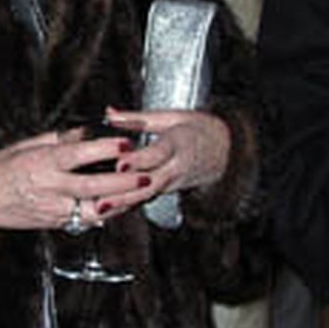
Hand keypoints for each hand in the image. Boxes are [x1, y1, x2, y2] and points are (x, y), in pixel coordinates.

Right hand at [0, 129, 154, 231]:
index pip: (79, 155)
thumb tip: (86, 132)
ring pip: (94, 210)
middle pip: (93, 187)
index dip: (105, 149)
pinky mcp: (54, 223)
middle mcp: (49, 188)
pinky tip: (121, 207)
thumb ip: (60, 139)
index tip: (126, 142)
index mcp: (41, 163)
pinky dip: (105, 214)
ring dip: (121, 202)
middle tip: (147, 175)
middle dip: (124, 182)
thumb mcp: (27, 144)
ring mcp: (53, 209)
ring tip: (141, 193)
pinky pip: (85, 220)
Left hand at [103, 108, 230, 197]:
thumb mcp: (172, 116)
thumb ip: (137, 117)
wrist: (228, 151)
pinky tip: (107, 214)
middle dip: (125, 192)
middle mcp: (177, 167)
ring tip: (99, 209)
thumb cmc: (200, 129)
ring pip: (147, 195)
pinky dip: (127, 208)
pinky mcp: (168, 191)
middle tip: (102, 198)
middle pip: (149, 182)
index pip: (157, 154)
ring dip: (123, 204)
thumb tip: (110, 113)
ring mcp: (173, 183)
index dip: (138, 160)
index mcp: (180, 143)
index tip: (119, 164)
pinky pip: (146, 200)